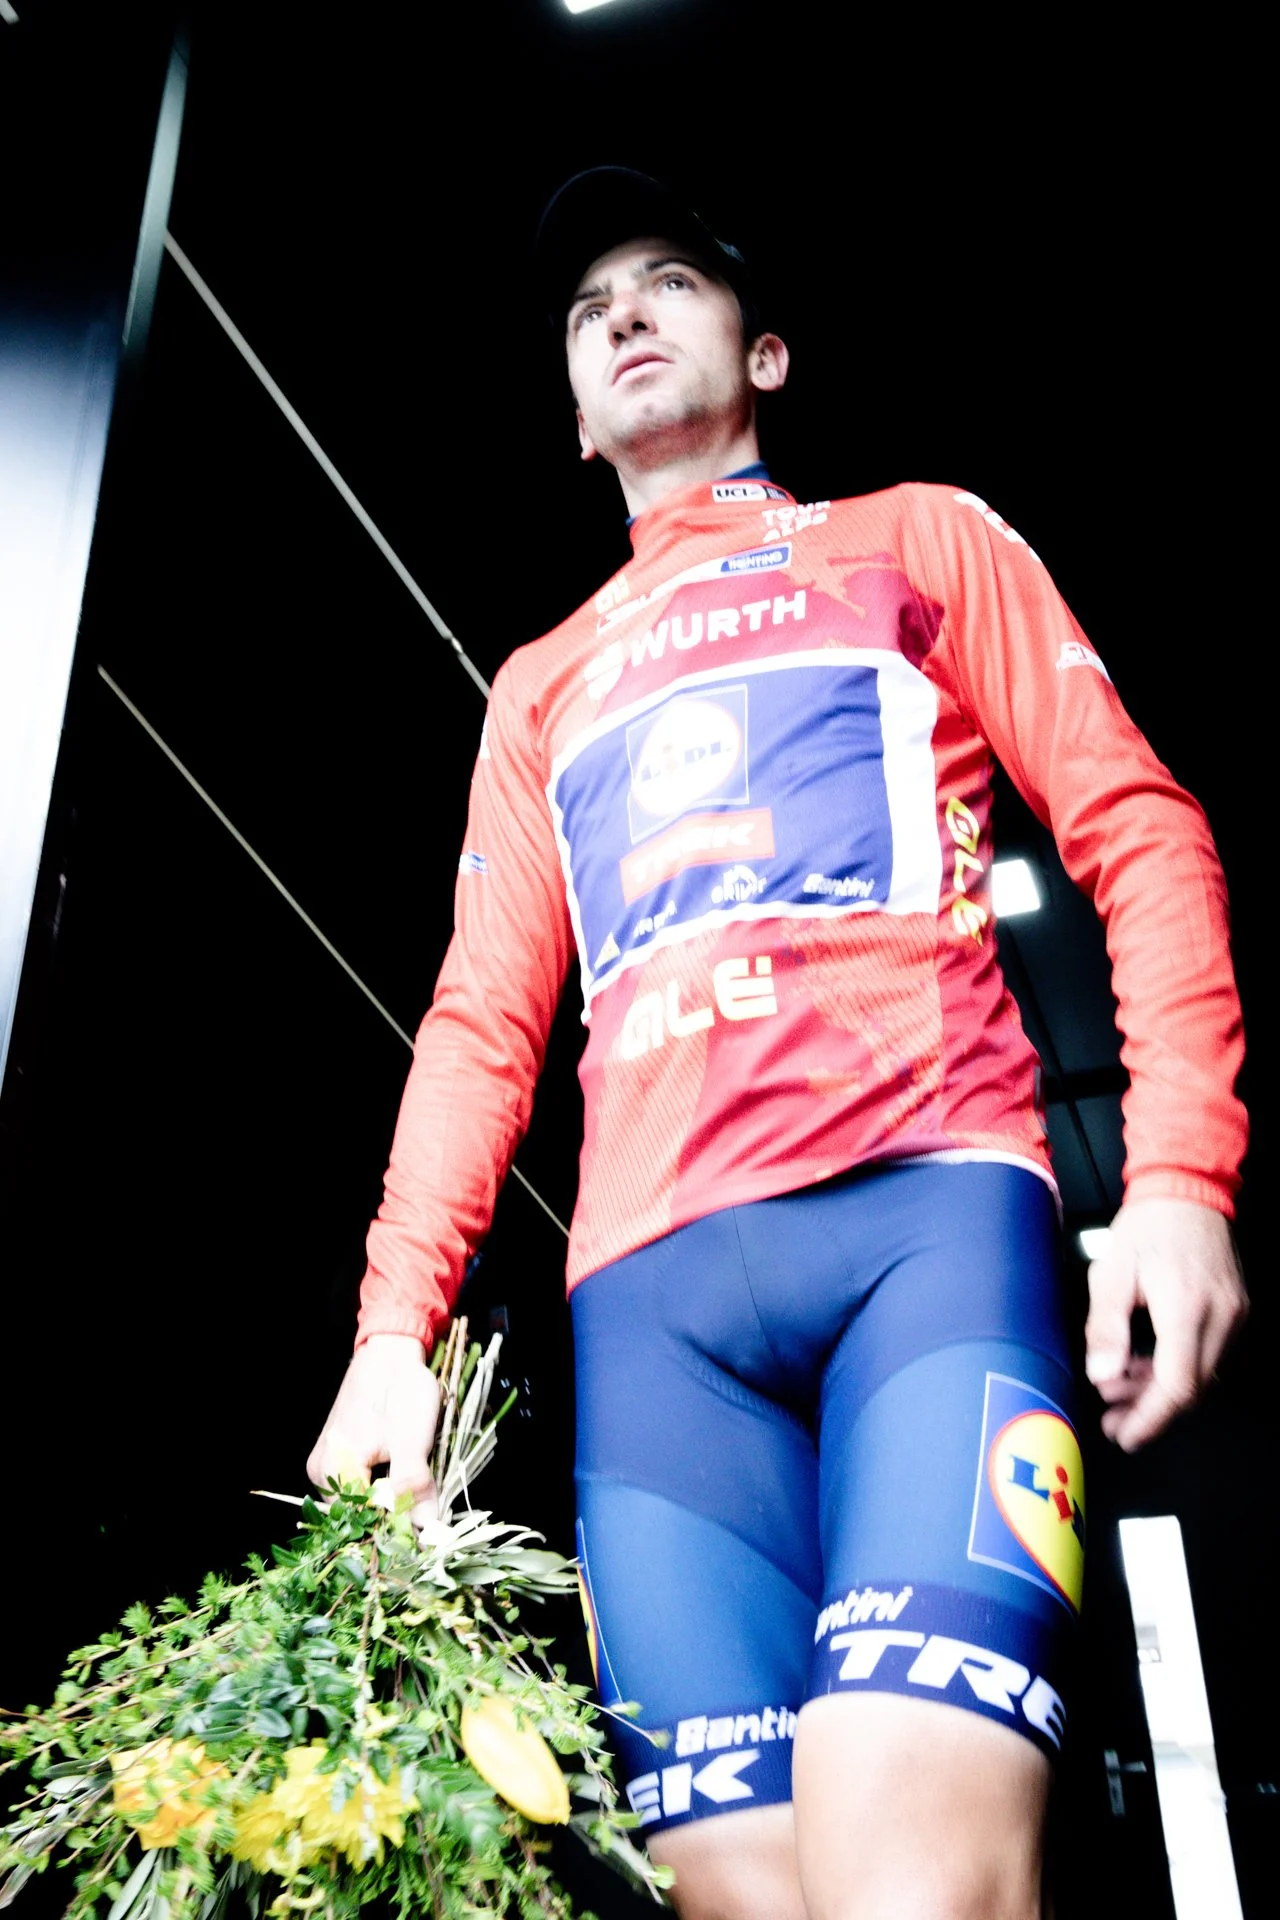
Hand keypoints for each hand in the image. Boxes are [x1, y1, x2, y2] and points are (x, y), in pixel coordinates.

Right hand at [307, 1334, 441, 1523]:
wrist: (390, 1352)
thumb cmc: (400, 1390)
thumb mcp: (412, 1439)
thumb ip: (415, 1486)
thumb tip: (428, 1530)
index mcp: (334, 1468)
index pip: (361, 1521)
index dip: (394, 1532)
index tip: (426, 1537)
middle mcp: (322, 1471)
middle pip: (358, 1515)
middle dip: (392, 1521)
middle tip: (427, 1520)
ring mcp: (328, 1463)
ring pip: (360, 1502)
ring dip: (389, 1507)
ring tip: (418, 1504)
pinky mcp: (339, 1456)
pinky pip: (360, 1487)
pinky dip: (383, 1492)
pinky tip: (404, 1487)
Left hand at [1084, 1197, 1246, 1450]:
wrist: (1188, 1188)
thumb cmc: (1147, 1226)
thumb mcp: (1111, 1271)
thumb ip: (1105, 1326)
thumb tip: (1101, 1376)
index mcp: (1187, 1309)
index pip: (1178, 1385)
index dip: (1152, 1419)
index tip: (1125, 1436)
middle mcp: (1221, 1318)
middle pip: (1192, 1388)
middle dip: (1150, 1409)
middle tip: (1112, 1417)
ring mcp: (1234, 1316)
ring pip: (1201, 1374)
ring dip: (1161, 1388)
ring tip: (1119, 1388)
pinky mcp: (1236, 1311)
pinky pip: (1208, 1354)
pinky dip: (1177, 1366)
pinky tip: (1145, 1363)